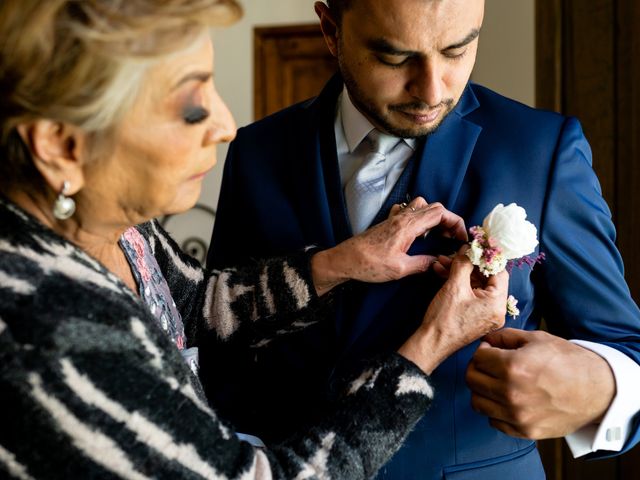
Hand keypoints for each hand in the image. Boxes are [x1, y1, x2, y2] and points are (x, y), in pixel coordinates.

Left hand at [310, 198, 466, 295]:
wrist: (344, 260)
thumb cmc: (368, 264)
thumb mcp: (400, 269)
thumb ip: (423, 264)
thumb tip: (438, 262)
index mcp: (408, 226)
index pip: (440, 213)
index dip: (456, 223)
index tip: (461, 238)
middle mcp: (402, 217)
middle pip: (434, 207)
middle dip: (448, 220)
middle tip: (452, 238)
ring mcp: (394, 218)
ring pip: (421, 206)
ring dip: (434, 217)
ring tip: (436, 234)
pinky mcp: (387, 223)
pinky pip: (407, 210)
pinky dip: (418, 217)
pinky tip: (417, 232)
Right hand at [398, 248, 507, 373]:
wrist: (431, 343)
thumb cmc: (444, 319)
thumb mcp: (454, 286)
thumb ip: (463, 263)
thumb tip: (468, 248)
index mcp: (497, 303)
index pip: (499, 271)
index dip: (486, 256)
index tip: (475, 245)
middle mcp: (496, 310)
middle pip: (487, 277)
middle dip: (468, 263)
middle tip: (454, 253)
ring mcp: (486, 314)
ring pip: (476, 285)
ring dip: (460, 272)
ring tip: (441, 262)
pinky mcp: (475, 316)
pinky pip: (470, 294)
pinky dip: (459, 283)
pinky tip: (442, 273)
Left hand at [466, 328, 615, 438]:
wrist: (597, 389)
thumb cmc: (568, 361)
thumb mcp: (537, 339)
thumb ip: (505, 337)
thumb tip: (485, 339)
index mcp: (513, 367)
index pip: (477, 358)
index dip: (482, 350)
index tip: (490, 350)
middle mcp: (511, 393)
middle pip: (471, 380)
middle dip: (477, 368)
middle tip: (489, 365)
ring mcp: (517, 415)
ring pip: (477, 402)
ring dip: (483, 390)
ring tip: (497, 382)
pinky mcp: (525, 431)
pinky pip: (493, 421)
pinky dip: (496, 410)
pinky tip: (508, 400)